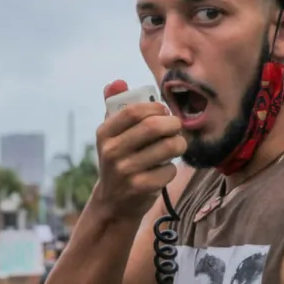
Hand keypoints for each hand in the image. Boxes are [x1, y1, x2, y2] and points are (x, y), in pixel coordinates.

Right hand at [92, 80, 185, 220]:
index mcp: (104, 133)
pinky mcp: (140, 188)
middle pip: (153, 126)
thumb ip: (114, 106)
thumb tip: (117, 82)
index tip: (163, 112)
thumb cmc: (119, 159)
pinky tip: (165, 169)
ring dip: (179, 144)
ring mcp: (125, 171)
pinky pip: (169, 170)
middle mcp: (111, 151)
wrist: (114, 202)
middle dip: (173, 124)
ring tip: (177, 145)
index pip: (134, 110)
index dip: (156, 108)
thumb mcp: (111, 134)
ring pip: (167, 147)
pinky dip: (172, 167)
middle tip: (176, 127)